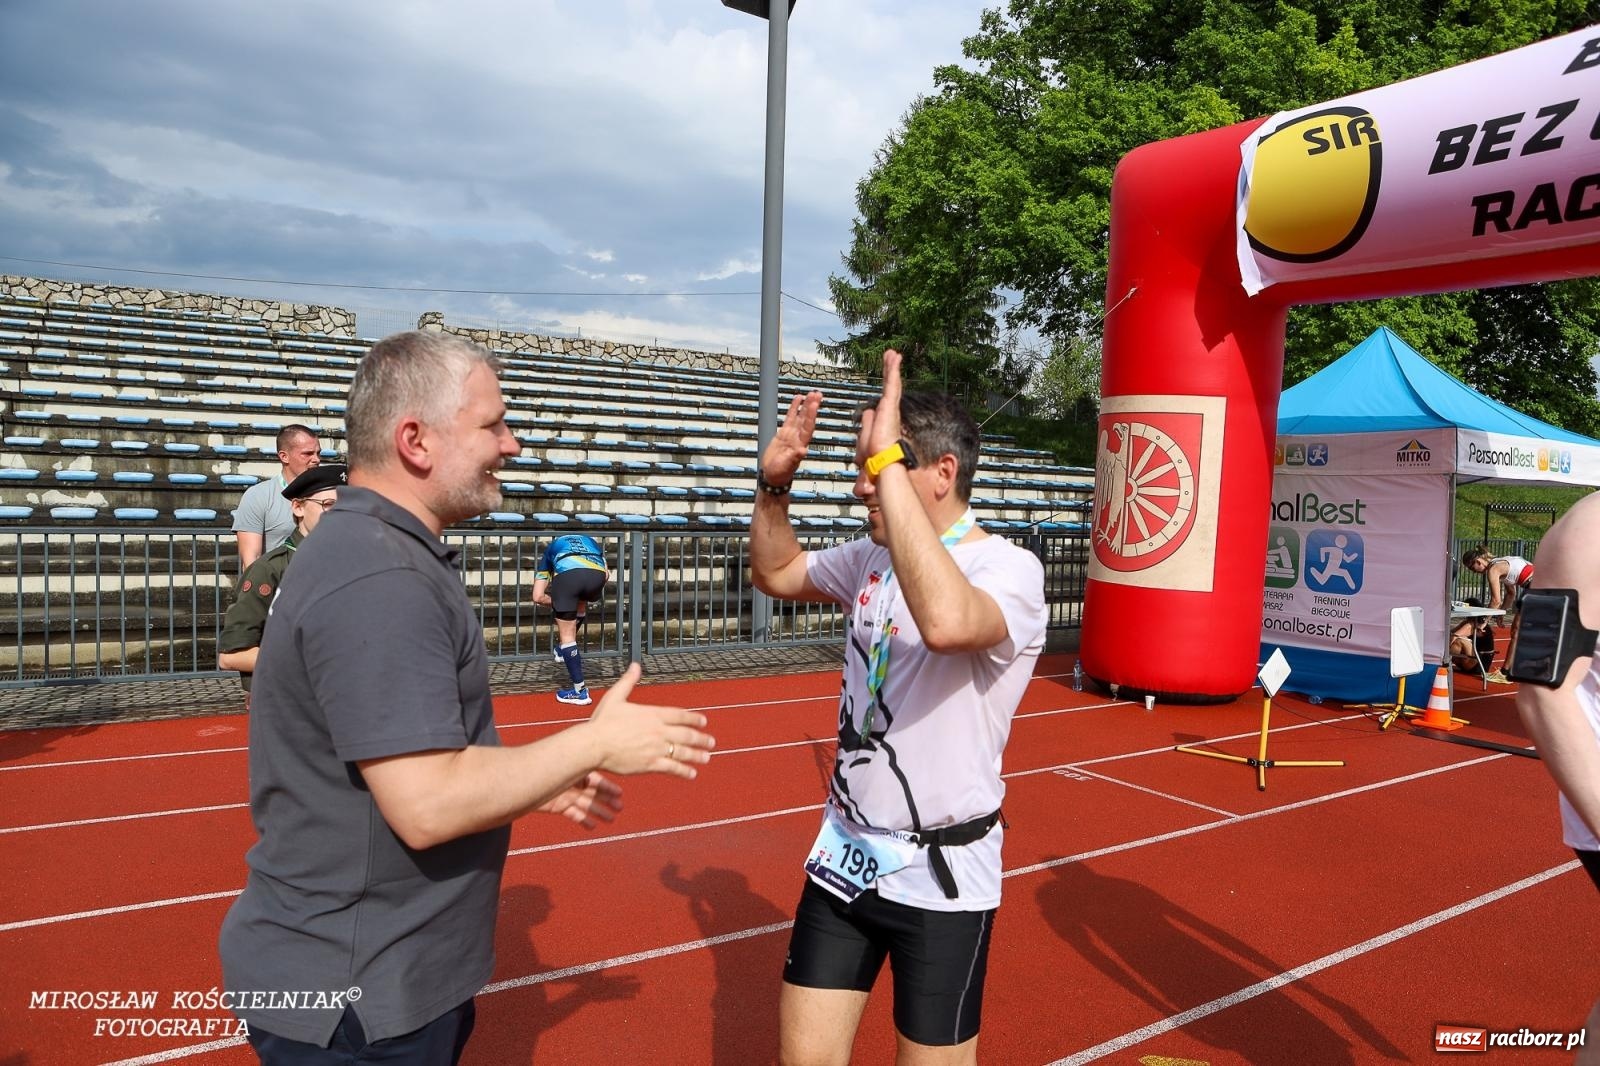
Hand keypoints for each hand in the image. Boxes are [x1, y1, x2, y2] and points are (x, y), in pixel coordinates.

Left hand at [539, 771, 622, 827]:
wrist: (517, 787)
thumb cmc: (538, 772)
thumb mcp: (562, 769)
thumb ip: (579, 769)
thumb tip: (596, 764)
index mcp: (574, 770)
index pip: (595, 778)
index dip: (607, 787)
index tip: (619, 794)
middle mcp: (571, 782)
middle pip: (593, 792)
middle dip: (606, 800)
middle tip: (619, 809)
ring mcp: (565, 794)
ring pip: (585, 804)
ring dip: (598, 811)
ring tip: (610, 820)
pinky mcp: (557, 806)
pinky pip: (573, 813)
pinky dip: (582, 819)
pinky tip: (592, 826)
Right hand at [586, 663, 714, 778]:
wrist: (594, 744)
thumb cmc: (602, 722)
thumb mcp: (616, 697)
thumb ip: (628, 681)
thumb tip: (635, 665)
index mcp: (652, 714)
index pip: (680, 715)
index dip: (694, 719)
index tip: (704, 722)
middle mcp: (658, 731)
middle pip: (686, 735)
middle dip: (701, 739)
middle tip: (711, 742)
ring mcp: (656, 748)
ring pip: (683, 752)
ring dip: (697, 755)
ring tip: (707, 758)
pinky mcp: (651, 764)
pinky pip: (673, 768)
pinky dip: (684, 771)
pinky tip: (692, 773)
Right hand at [759, 390, 822, 483]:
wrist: (772, 475)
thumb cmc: (780, 473)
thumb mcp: (786, 466)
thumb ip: (795, 458)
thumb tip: (803, 451)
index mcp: (800, 444)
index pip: (808, 426)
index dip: (811, 415)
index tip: (814, 404)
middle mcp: (798, 437)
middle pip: (806, 419)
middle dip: (812, 406)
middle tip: (817, 394)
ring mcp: (791, 434)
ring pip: (800, 416)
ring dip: (806, 405)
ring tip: (811, 393)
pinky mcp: (783, 433)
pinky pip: (790, 417)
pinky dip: (794, 408)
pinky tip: (798, 399)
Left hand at [859, 349, 903, 458]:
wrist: (881, 463)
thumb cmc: (873, 458)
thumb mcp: (864, 440)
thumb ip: (866, 425)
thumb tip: (868, 411)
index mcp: (882, 421)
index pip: (883, 401)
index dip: (884, 392)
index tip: (886, 382)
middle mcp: (889, 412)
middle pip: (889, 388)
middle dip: (890, 373)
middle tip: (892, 359)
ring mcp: (891, 408)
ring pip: (892, 383)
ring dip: (892, 367)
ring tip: (893, 353)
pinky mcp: (890, 405)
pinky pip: (892, 383)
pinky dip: (893, 370)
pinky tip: (895, 357)